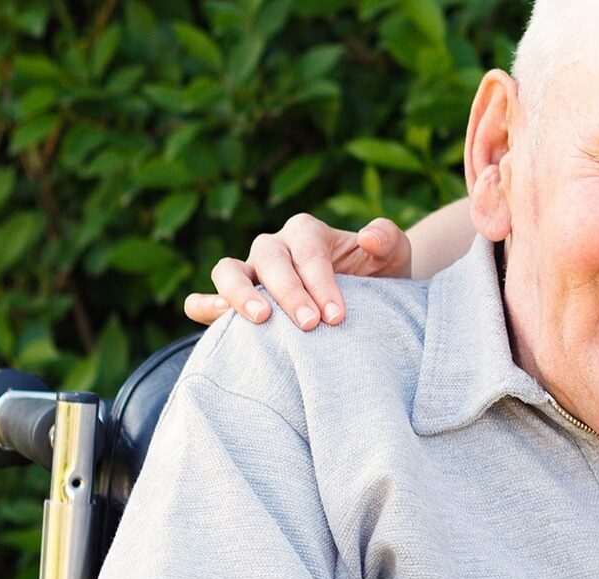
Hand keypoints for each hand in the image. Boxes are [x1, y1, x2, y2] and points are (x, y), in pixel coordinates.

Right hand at [182, 213, 412, 328]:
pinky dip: (204, 305)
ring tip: (261, 320)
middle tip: (311, 325)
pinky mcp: (235, 300)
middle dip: (289, 292)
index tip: (336, 316)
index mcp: (308, 232)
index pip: (308, 252)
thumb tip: (367, 236)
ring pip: (229, 270)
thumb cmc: (378, 277)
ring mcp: (250, 272)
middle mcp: (274, 247)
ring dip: (240, 294)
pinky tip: (213, 318)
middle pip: (269, 259)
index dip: (321, 283)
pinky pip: (206, 297)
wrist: (368, 302)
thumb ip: (387, 238)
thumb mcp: (394, 255)